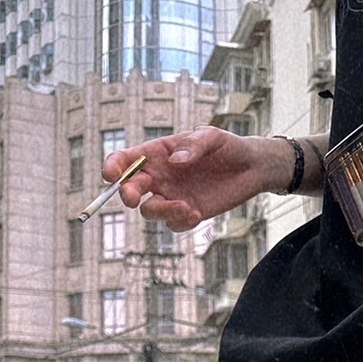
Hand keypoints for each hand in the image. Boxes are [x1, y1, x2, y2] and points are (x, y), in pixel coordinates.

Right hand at [101, 127, 292, 231]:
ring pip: (150, 211)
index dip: (114, 166)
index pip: (127, 160)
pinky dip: (179, 221)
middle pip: (131, 189)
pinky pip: (173, 224)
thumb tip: (175, 161)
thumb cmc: (227, 147)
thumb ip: (194, 145)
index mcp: (157, 153)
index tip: (110, 175)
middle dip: (127, 194)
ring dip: (161, 211)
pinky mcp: (187, 213)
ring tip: (187, 208)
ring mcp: (172, 196)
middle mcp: (159, 176)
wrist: (251, 169)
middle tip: (133, 198)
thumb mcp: (213, 137)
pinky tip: (196, 213)